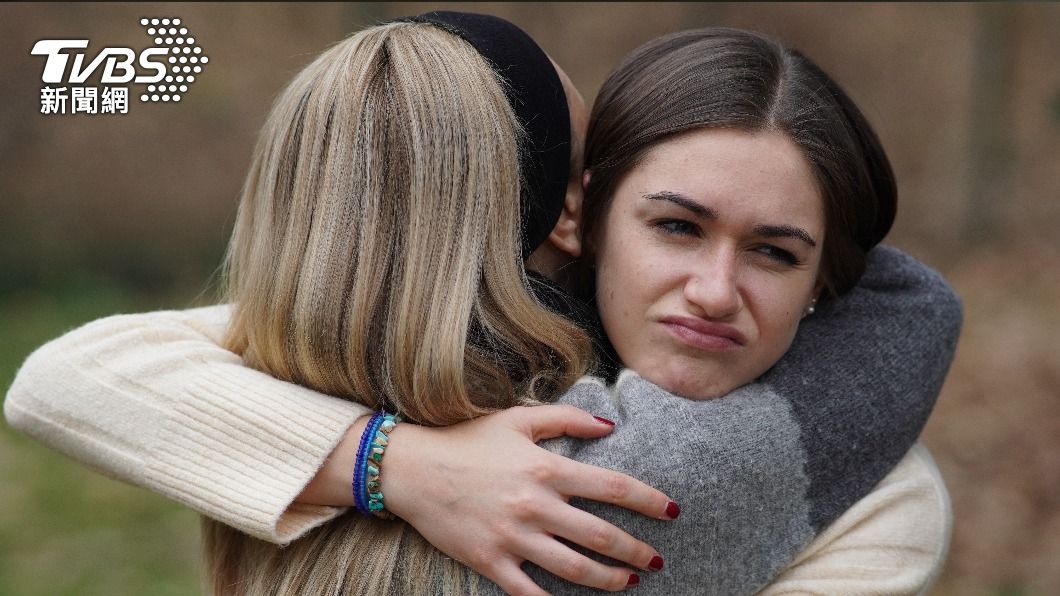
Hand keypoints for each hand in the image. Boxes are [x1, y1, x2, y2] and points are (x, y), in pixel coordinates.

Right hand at [382, 405, 677, 594]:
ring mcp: (513, 537)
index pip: (613, 487)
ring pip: (574, 568)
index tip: (672, 511)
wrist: (411, 469)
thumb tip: (610, 425)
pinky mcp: (490, 561)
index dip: (649, 501)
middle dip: (636, 551)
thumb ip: (567, 419)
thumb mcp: (518, 418)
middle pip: (601, 535)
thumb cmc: (467, 439)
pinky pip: (530, 593)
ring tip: (628, 584)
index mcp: (546, 469)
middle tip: (655, 561)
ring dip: (608, 580)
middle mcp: (535, 505)